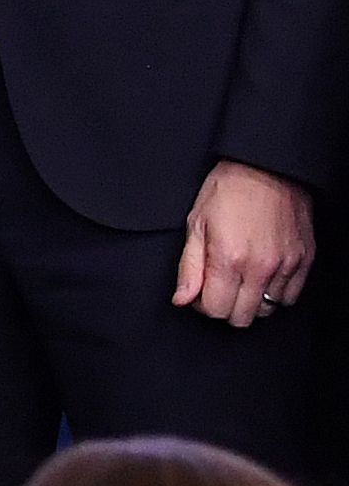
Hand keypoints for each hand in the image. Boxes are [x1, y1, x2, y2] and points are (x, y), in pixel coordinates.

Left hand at [180, 164, 318, 328]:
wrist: (267, 168)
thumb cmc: (227, 191)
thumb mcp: (196, 224)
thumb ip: (189, 268)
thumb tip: (182, 300)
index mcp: (228, 259)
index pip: (215, 310)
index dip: (202, 305)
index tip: (200, 291)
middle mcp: (260, 267)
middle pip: (242, 317)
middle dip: (225, 307)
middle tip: (219, 286)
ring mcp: (286, 266)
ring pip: (267, 309)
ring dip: (251, 300)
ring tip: (241, 278)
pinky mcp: (304, 260)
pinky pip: (290, 296)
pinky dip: (275, 292)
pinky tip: (263, 275)